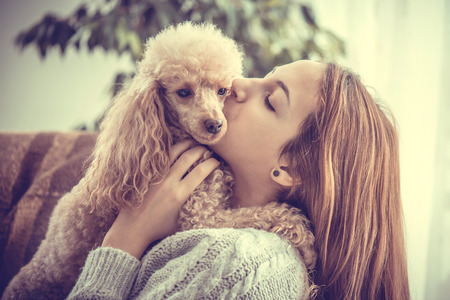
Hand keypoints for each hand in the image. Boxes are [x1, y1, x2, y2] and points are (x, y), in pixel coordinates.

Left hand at [101, 140, 219, 258]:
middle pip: (189, 157)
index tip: (217, 161)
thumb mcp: (181, 221)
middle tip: (208, 149)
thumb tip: (207, 200)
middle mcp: (168, 182)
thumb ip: (193, 208)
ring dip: (186, 144)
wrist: (132, 229)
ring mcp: (156, 176)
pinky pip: (160, 156)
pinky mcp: (147, 174)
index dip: (212, 163)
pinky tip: (177, 148)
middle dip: (201, 150)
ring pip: (174, 152)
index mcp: (179, 195)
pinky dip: (171, 149)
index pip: (201, 172)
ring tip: (194, 143)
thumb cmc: (158, 229)